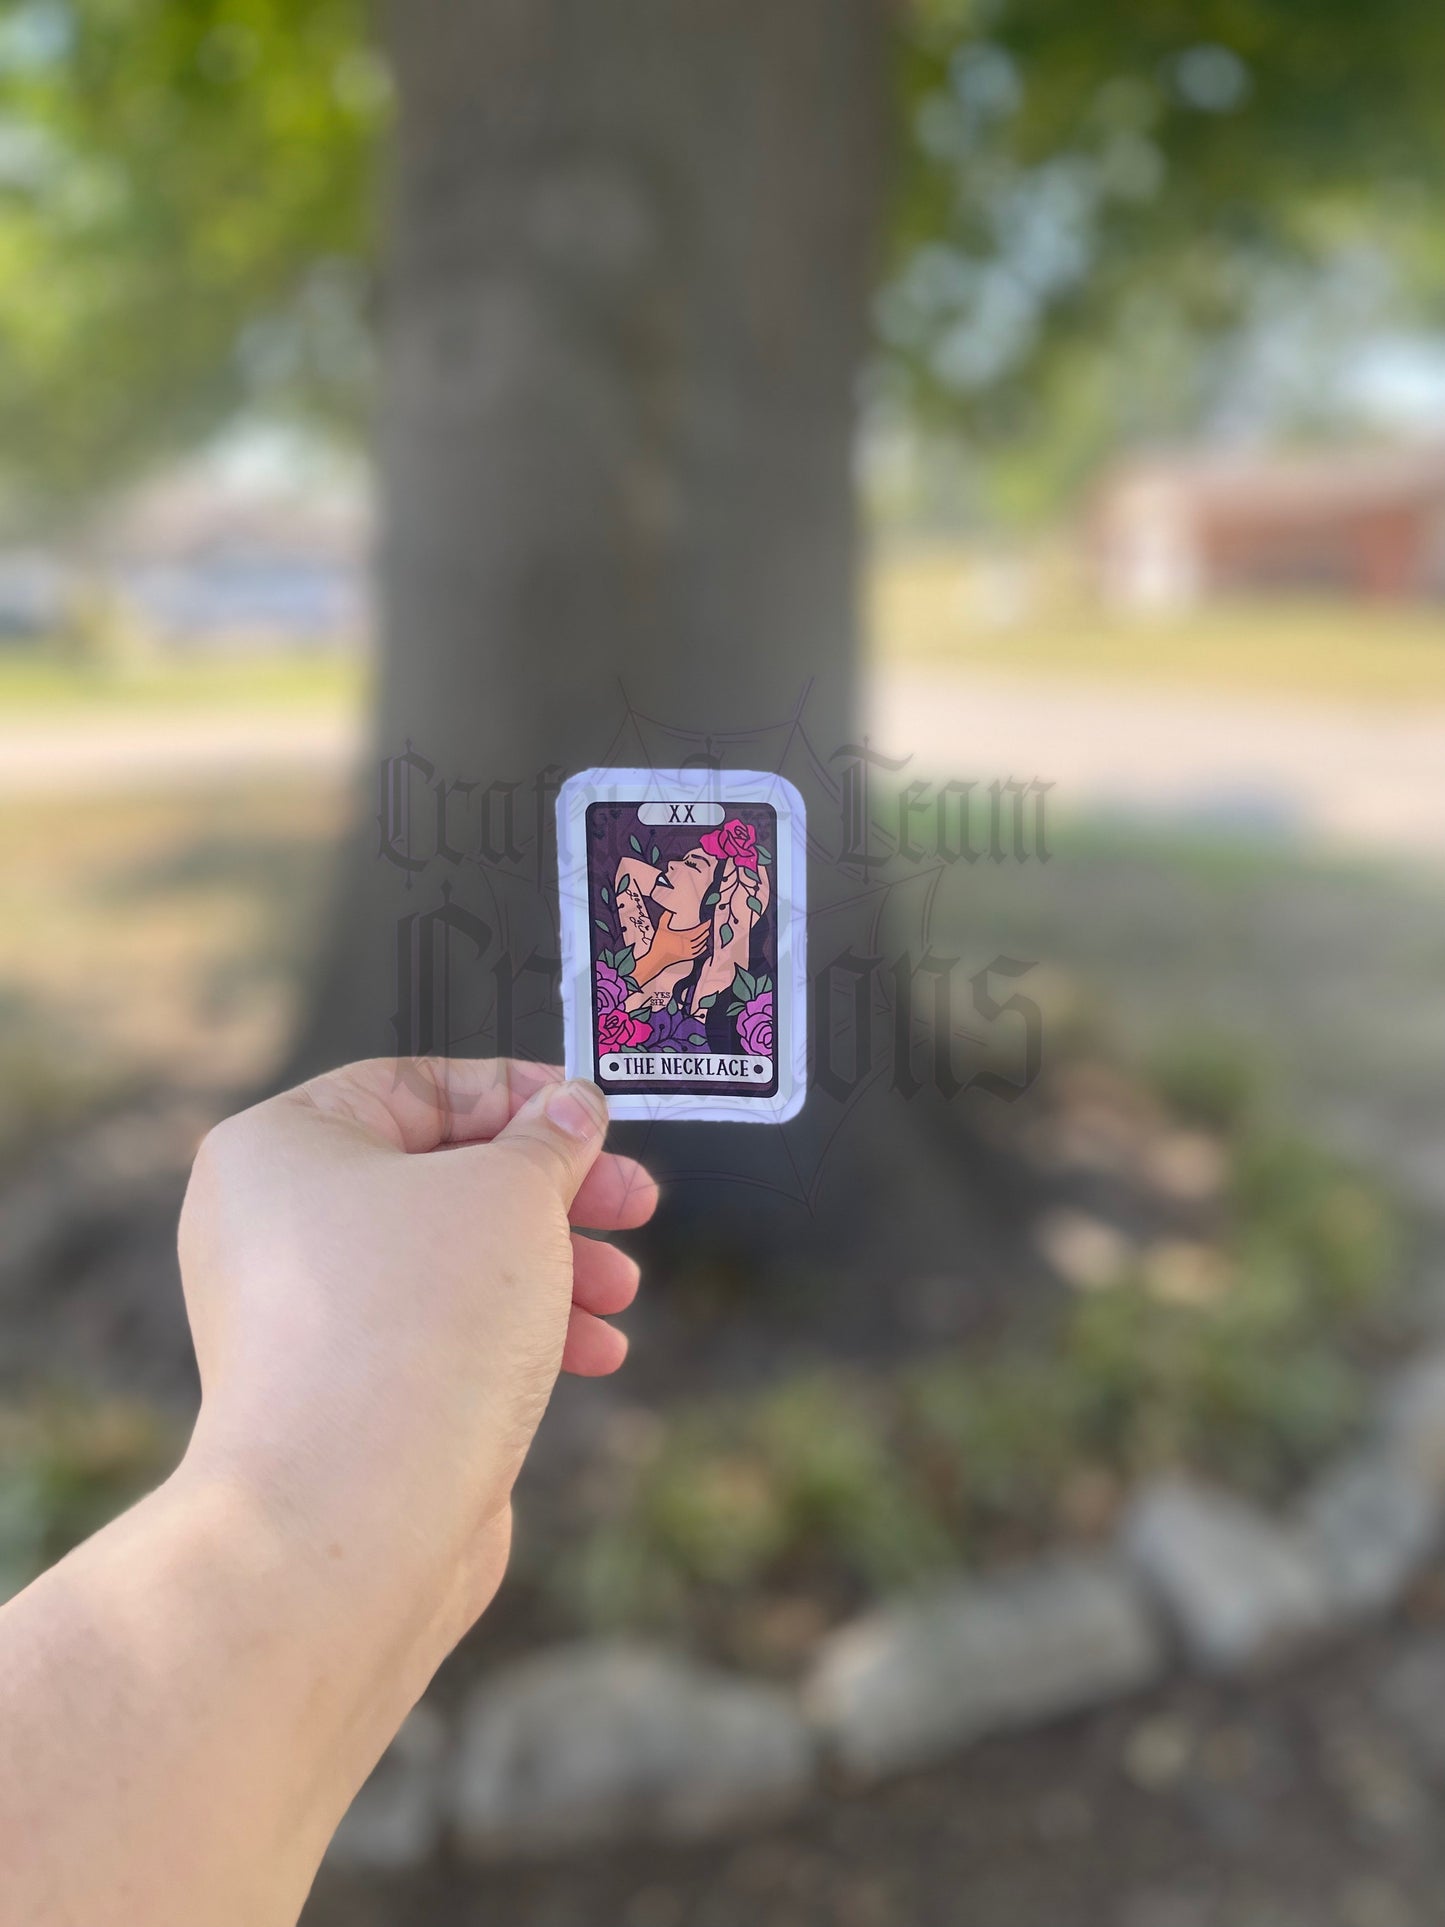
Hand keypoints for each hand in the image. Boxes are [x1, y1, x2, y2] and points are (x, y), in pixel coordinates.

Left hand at [178, 1057, 656, 1649]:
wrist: (349, 1526)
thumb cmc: (418, 1328)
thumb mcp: (511, 1193)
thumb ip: (550, 1139)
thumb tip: (571, 1106)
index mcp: (282, 1147)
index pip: (419, 1085)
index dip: (522, 1094)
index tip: (598, 1120)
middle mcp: (273, 1227)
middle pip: (443, 1175)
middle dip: (555, 1192)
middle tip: (637, 1203)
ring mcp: (302, 1319)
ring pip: (450, 1261)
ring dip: (552, 1267)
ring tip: (620, 1295)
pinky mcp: (341, 1397)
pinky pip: (438, 1334)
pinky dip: (516, 1331)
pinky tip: (593, 1355)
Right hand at [631, 908, 708, 985]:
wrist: (656, 958)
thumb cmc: (658, 945)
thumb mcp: (661, 928)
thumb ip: (665, 918)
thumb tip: (668, 910)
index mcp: (682, 937)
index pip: (697, 931)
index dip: (704, 926)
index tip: (707, 922)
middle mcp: (686, 945)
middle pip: (700, 938)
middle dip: (705, 931)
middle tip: (708, 926)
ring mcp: (687, 952)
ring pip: (699, 945)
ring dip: (704, 939)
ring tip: (707, 934)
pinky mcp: (685, 957)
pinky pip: (697, 953)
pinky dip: (702, 949)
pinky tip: (704, 946)